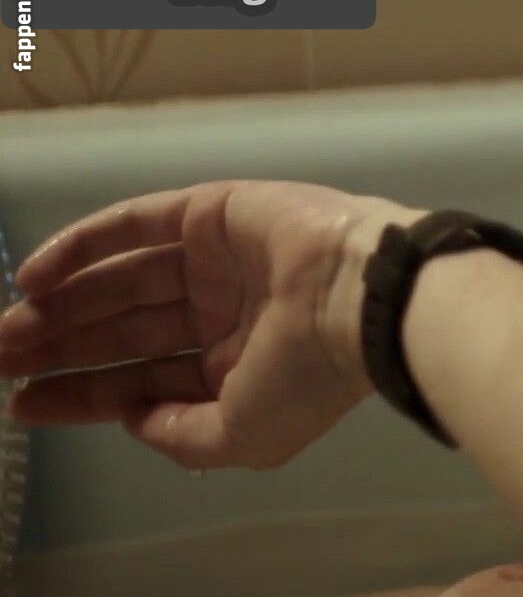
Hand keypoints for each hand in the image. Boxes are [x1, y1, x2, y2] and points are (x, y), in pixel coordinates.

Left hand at [0, 180, 424, 469]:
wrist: (359, 301)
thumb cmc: (305, 377)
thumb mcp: (240, 438)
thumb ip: (180, 435)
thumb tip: (132, 414)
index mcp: (237, 365)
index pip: (143, 378)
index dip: (81, 393)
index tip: (22, 404)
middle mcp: (223, 312)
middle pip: (122, 329)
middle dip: (59, 347)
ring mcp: (216, 259)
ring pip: (121, 280)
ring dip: (61, 303)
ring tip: (6, 330)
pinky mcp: (210, 212)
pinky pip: (133, 226)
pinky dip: (80, 247)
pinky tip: (33, 277)